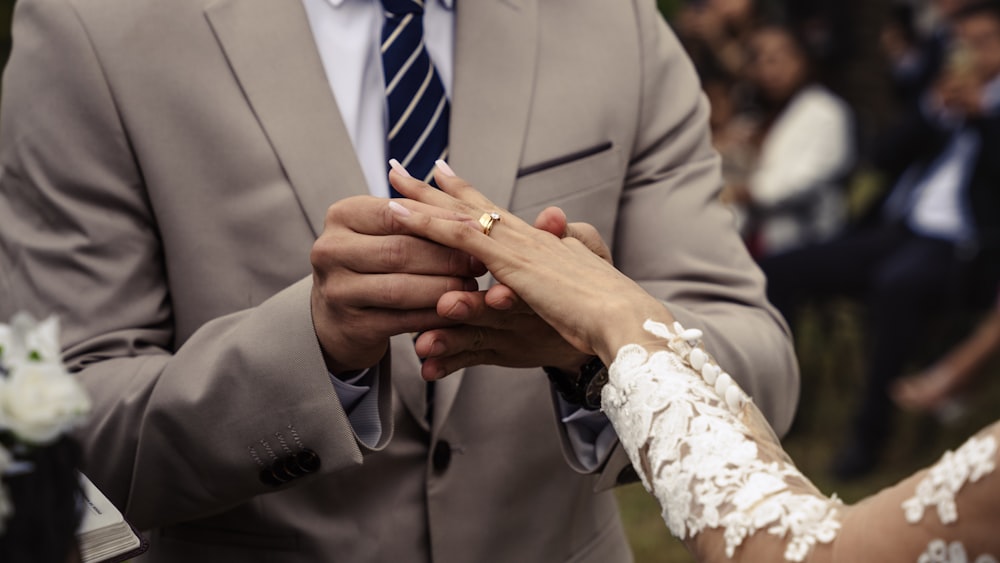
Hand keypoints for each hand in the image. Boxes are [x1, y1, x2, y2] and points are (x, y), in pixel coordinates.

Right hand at [310, 195, 485, 372]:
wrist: (338, 314)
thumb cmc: (371, 263)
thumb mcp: (383, 232)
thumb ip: (417, 218)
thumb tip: (472, 215)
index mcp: (342, 215)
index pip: (397, 212)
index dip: (440, 219)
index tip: (477, 226)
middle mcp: (330, 250)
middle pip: (399, 250)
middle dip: (446, 257)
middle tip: (479, 262)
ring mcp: (337, 290)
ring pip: (401, 288)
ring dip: (443, 288)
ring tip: (471, 286)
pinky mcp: (351, 325)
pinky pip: (402, 320)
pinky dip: (433, 316)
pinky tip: (456, 312)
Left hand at [386, 165, 673, 366]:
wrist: (623, 318)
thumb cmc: (607, 309)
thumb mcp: (577, 284)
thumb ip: (561, 262)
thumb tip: (555, 241)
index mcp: (537, 242)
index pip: (493, 211)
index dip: (464, 192)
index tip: (438, 172)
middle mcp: (523, 237)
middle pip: (469, 206)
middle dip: (432, 188)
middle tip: (398, 167)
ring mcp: (515, 247)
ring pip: (458, 216)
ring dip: (422, 200)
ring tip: (391, 182)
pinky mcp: (510, 263)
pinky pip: (459, 238)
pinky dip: (427, 224)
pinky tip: (399, 217)